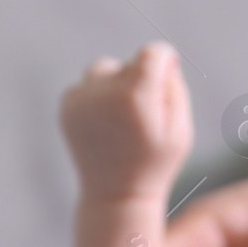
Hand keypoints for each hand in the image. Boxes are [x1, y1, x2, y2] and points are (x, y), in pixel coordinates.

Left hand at [59, 41, 191, 202]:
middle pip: (129, 63)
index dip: (164, 61)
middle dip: (141, 80)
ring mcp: (82, 99)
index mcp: (136, 95)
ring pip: (104, 70)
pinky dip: (97, 97)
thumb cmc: (155, 163)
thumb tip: (164, 59)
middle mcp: (104, 91)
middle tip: (145, 116)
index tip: (168, 74)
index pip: (152, 52)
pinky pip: (87, 85)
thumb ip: (175, 88)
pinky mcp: (67, 107)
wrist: (116, 194)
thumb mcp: (181, 129)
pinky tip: (107, 124)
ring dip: (116, 85)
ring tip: (124, 118)